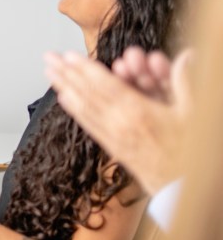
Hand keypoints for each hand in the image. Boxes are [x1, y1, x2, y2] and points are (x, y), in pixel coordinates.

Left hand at [44, 48, 190, 195]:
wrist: (179, 185)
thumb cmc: (187, 150)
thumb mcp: (191, 113)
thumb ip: (185, 83)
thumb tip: (187, 56)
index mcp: (137, 113)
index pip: (104, 85)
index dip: (86, 68)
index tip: (69, 55)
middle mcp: (118, 123)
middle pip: (86, 93)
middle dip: (66, 73)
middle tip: (48, 58)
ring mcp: (111, 135)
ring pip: (82, 106)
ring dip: (64, 87)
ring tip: (48, 73)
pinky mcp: (110, 145)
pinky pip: (87, 123)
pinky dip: (74, 108)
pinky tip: (63, 98)